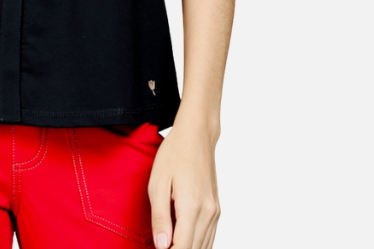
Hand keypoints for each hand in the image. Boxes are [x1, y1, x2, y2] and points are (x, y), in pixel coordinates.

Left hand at [148, 119, 220, 248]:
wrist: (197, 135)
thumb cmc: (174, 154)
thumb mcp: (157, 182)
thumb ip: (159, 217)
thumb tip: (161, 246)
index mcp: (192, 207)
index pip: (183, 248)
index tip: (157, 248)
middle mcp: (208, 213)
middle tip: (160, 244)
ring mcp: (215, 212)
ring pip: (204, 247)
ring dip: (187, 247)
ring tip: (169, 240)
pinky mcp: (216, 210)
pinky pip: (209, 237)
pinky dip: (197, 243)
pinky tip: (182, 238)